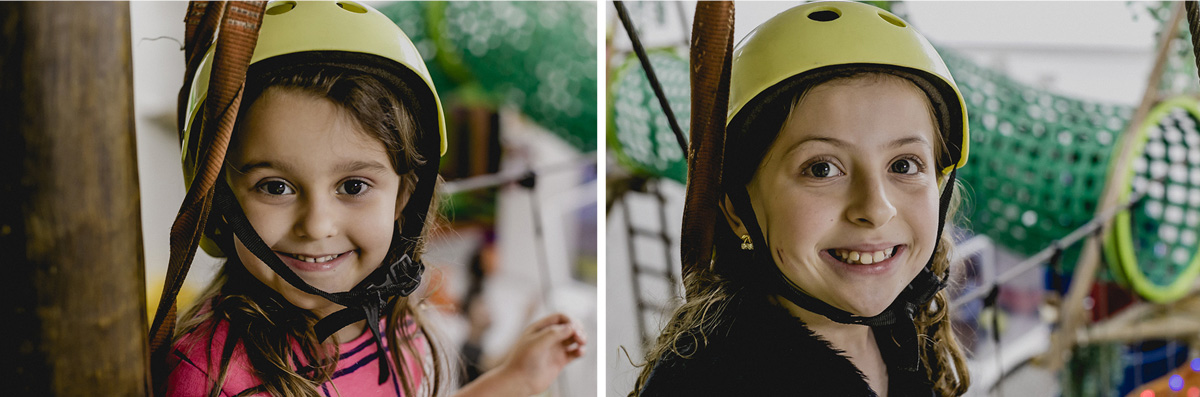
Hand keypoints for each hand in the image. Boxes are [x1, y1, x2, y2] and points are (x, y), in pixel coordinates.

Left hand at [456, 313, 585, 396]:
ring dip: (581, 339)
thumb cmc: (523, 361)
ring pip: (573, 339)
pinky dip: (580, 351)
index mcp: (540, 328)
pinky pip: (574, 353)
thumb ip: (554, 333)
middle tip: (580, 338)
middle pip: (569, 327)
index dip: (570, 321)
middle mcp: (548, 337)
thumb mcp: (536, 343)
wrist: (519, 382)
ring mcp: (554, 349)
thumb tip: (572, 327)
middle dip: (578, 329)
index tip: (574, 328)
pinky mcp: (559, 361)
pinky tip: (580, 352)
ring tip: (582, 344)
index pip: (560, 318)